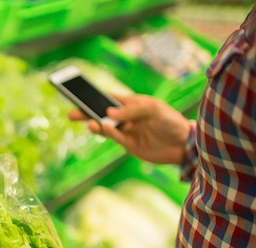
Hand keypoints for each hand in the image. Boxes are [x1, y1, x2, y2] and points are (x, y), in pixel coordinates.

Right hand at [69, 94, 190, 164]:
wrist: (184, 145)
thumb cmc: (170, 121)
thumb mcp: (153, 109)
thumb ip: (131, 110)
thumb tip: (108, 113)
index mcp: (133, 103)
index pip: (110, 98)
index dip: (95, 96)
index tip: (80, 93)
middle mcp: (128, 116)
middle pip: (102, 113)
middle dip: (87, 112)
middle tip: (71, 112)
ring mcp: (128, 131)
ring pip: (106, 127)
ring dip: (95, 124)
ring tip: (87, 122)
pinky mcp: (130, 145)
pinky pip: (115, 138)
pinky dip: (107, 133)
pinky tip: (101, 128)